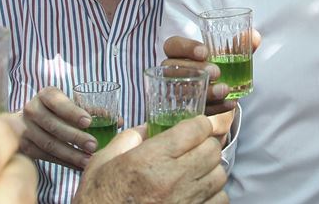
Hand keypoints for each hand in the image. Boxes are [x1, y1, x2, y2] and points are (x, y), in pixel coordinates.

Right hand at [19, 86, 96, 169]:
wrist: (25, 122)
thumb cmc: (58, 111)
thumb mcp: (72, 106)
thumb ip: (93, 111)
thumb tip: (118, 122)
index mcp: (46, 95)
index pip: (57, 101)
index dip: (72, 112)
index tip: (88, 122)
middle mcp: (32, 109)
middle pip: (54, 125)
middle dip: (76, 137)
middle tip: (94, 145)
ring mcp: (24, 129)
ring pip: (49, 144)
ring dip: (71, 154)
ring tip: (89, 160)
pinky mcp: (24, 146)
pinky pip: (46, 156)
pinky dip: (64, 162)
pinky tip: (79, 166)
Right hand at [73, 116, 226, 203]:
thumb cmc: (98, 200)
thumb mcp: (102, 163)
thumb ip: (127, 139)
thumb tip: (148, 128)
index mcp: (149, 159)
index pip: (195, 129)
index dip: (201, 123)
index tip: (199, 125)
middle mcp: (171, 179)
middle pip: (212, 149)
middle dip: (206, 144)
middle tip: (195, 147)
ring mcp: (185, 201)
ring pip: (220, 174)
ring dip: (210, 169)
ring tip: (194, 171)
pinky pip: (220, 199)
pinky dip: (214, 194)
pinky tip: (197, 193)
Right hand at [161, 29, 260, 116]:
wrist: (220, 94)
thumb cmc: (218, 69)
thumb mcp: (229, 56)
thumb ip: (241, 44)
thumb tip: (254, 36)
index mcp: (179, 54)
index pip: (172, 45)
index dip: (186, 47)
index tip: (206, 52)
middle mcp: (172, 73)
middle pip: (171, 68)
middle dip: (194, 69)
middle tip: (217, 72)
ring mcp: (176, 93)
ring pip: (181, 91)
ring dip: (205, 91)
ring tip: (225, 89)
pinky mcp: (184, 112)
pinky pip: (194, 110)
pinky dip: (214, 108)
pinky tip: (229, 103)